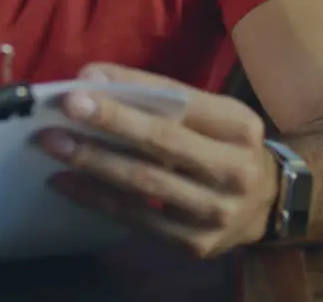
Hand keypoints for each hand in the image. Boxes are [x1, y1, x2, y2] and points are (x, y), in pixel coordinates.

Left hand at [36, 63, 279, 258]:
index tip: (86, 79)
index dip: (133, 88)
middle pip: (163, 143)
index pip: (181, 100)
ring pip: (145, 184)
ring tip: (54, 143)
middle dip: (110, 122)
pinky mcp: (196, 244)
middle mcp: (234, 169)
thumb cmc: (225, 147)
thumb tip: (93, 78)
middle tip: (66, 107)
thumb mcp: (212, 114)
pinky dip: (97, 198)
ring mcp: (216, 212)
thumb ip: (161, 96)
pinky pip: (137, 219)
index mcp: (239, 126)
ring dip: (94, 162)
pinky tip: (66, 182)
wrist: (269, 204)